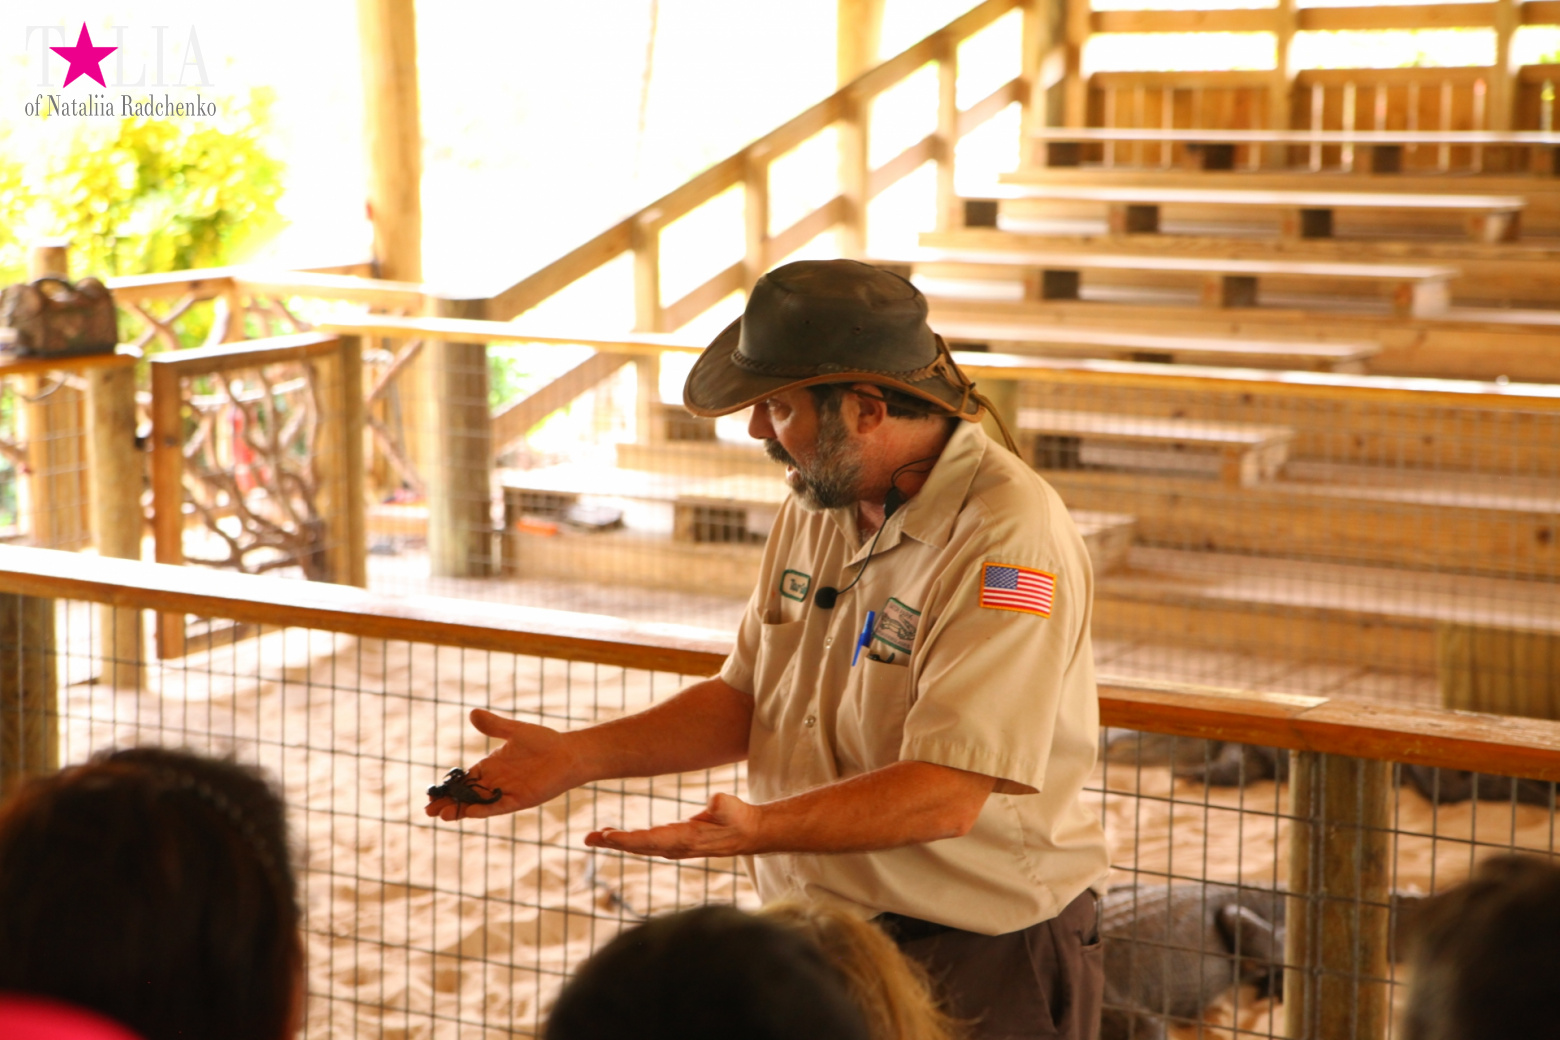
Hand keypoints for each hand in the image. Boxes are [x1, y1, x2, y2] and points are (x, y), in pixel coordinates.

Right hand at [425, 708, 577, 821]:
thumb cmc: (545, 741)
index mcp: (491, 765)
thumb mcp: (515, 730)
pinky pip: (497, 806)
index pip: (464, 778)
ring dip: (460, 810)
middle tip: (428, 810)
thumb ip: (494, 725)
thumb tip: (472, 713)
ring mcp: (506, 792)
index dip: (448, 786)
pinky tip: (470, 812)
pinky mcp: (519, 800)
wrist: (569, 753)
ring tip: (441, 815)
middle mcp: (496, 781)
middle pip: (466, 794)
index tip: (431, 793)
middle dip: (448, 802)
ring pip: (477, 804)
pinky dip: (484, 810)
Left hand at [584, 792, 760, 859]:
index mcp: (686, 838)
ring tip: (592, 837)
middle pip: (639, 846)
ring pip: (639, 846)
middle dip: (613, 842)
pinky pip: (644, 842)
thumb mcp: (734, 809)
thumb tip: (715, 799)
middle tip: (587, 839)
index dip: (629, 839)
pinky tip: (611, 835)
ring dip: (616, 842)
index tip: (608, 836)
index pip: (651, 840)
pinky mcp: (673, 841)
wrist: (747, 833)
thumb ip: (724, 806)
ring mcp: (673, 846)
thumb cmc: (739, 818)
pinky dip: (626, 839)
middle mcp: (676, 846)